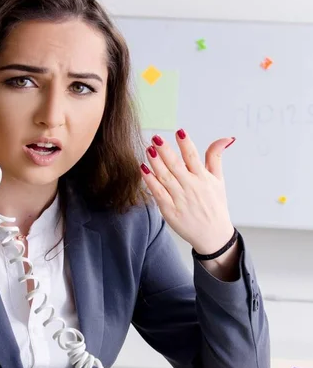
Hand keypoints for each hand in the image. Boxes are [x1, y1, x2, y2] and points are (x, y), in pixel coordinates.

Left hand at [140, 129, 235, 254]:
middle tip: (156, 138)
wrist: (213, 236)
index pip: (194, 157)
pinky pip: (158, 193)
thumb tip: (225, 138)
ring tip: (148, 149)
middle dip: (166, 151)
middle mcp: (192, 187)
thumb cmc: (214, 205)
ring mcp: (180, 199)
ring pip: (165, 178)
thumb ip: (216, 157)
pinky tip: (143, 169)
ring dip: (156, 163)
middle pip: (176, 166)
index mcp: (203, 178)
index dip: (186, 144)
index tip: (179, 132)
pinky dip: (150, 181)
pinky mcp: (170, 210)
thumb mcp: (219, 180)